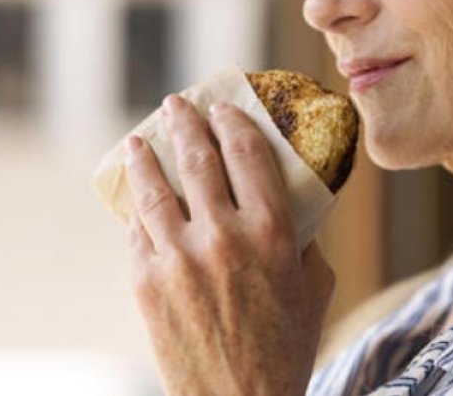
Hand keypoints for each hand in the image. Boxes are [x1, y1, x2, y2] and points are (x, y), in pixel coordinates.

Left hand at [124, 95, 334, 395]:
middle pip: (197, 159)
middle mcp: (223, 234)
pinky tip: (137, 203)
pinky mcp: (147, 283)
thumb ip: (304, 240)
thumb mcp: (315, 287)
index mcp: (271, 230)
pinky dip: (138, 213)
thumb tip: (291, 207)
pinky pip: (138, 234)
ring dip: (144, 157)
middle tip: (175, 105)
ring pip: (155, 190)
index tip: (223, 108)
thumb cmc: (287, 347)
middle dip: (184, 122)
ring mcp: (179, 257)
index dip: (233, 121)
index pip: (247, 153)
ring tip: (137, 141)